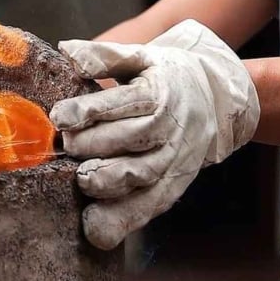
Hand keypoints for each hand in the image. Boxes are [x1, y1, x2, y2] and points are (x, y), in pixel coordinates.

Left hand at [50, 21, 259, 249]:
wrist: (219, 99)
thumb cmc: (168, 77)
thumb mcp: (142, 57)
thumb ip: (105, 56)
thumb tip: (67, 51)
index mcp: (161, 93)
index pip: (125, 102)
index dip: (90, 110)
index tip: (60, 115)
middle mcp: (171, 129)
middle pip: (134, 139)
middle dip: (96, 145)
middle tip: (68, 147)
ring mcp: (175, 160)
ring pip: (144, 175)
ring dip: (110, 182)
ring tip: (82, 182)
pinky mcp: (174, 186)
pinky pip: (151, 206)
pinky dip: (125, 220)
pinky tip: (97, 229)